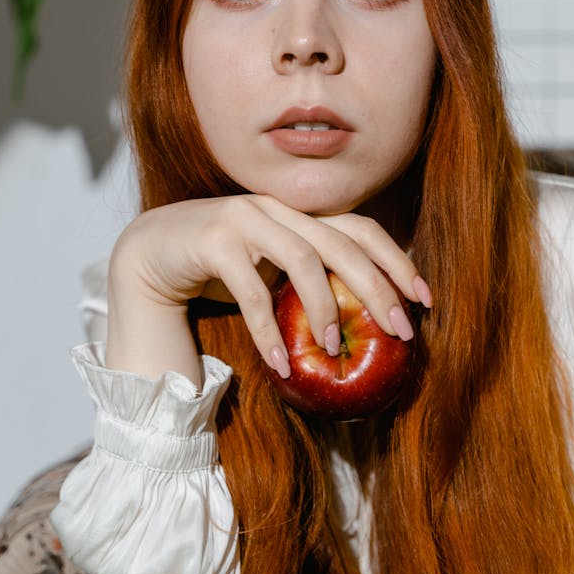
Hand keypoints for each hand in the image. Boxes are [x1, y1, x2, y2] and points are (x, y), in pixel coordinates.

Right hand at [106, 194, 431, 386]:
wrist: (149, 253)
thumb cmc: (219, 268)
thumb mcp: (271, 272)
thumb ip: (307, 282)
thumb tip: (360, 323)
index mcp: (298, 214)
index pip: (361, 228)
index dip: (396, 261)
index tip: (425, 299)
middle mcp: (277, 209)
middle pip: (342, 243)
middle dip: (377, 288)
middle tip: (401, 331)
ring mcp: (244, 219)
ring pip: (302, 259)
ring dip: (324, 307)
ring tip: (333, 350)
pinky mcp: (212, 240)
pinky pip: (251, 290)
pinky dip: (268, 331)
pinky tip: (281, 363)